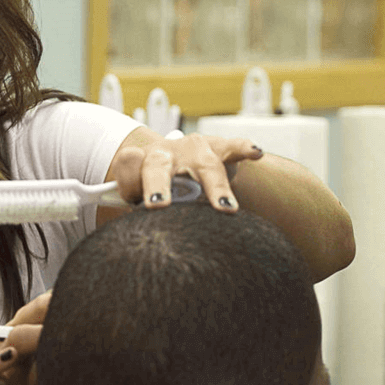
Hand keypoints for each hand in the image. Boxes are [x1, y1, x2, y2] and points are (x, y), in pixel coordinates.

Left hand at [109, 133, 263, 211]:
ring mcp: (193, 149)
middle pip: (158, 166)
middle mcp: (166, 153)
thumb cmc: (154, 185)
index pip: (128, 166)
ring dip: (216, 187)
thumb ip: (134, 205)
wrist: (173, 159)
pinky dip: (245, 149)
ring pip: (205, 166)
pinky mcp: (217, 148)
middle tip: (157, 206)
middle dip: (158, 185)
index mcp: (141, 162)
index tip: (135, 203)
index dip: (129, 183)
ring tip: (224, 207)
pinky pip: (233, 147)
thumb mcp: (138, 193)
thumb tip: (135, 237)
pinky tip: (256, 153)